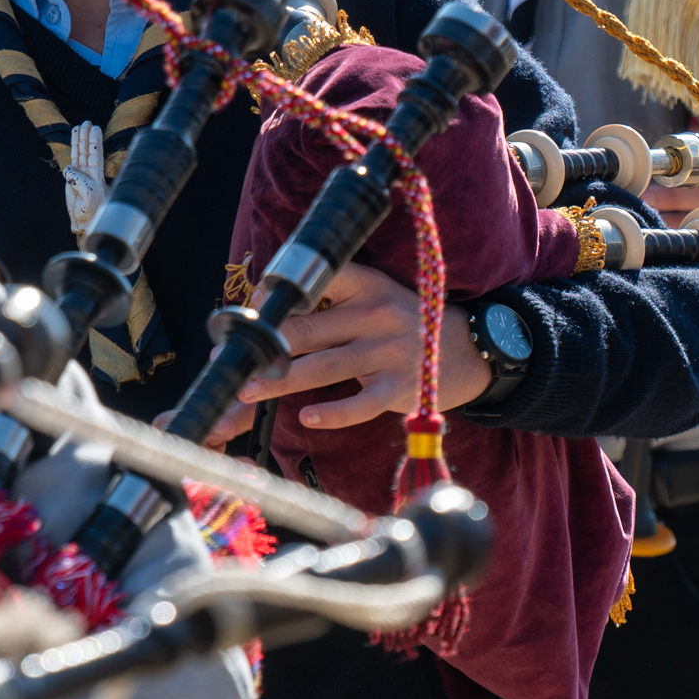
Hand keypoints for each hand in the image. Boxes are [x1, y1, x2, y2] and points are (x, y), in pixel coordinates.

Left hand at [181, 260, 489, 443]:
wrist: (464, 349)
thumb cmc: (401, 321)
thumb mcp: (373, 294)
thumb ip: (330, 298)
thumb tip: (267, 305)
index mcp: (366, 284)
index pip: (315, 281)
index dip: (277, 296)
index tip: (248, 311)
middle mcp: (376, 314)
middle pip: (307, 329)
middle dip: (266, 346)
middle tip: (233, 359)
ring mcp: (388, 352)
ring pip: (322, 367)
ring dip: (280, 380)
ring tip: (248, 389)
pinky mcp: (399, 387)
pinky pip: (359, 404)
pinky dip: (332, 413)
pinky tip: (306, 417)